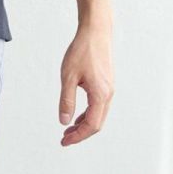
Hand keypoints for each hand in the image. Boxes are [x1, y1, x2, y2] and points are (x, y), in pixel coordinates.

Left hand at [59, 25, 114, 145]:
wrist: (96, 32)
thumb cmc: (82, 51)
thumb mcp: (68, 77)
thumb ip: (66, 101)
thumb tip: (64, 121)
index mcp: (100, 95)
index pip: (91, 125)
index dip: (78, 136)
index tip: (64, 141)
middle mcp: (108, 94)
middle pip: (97, 124)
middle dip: (81, 134)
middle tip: (64, 139)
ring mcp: (108, 89)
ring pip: (98, 115)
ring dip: (84, 125)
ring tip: (68, 129)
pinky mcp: (106, 84)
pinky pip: (98, 106)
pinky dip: (88, 114)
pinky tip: (76, 115)